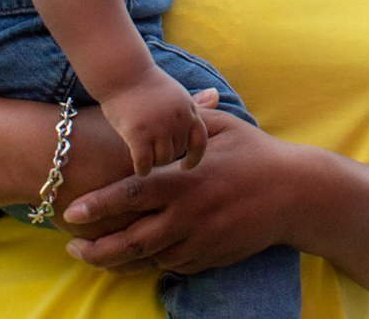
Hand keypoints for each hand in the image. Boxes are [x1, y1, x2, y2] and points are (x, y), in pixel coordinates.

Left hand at [63, 102, 298, 274]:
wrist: (297, 194)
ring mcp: (201, 240)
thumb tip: (167, 103)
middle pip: (132, 241)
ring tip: (95, 254)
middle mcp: (189, 215)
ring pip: (149, 258)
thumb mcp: (223, 128)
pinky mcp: (211, 257)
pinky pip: (173, 265)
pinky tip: (137, 256)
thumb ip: (189, 120)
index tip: (72, 212)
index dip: (98, 205)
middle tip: (73, 245)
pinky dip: (152, 262)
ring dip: (120, 260)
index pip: (132, 195)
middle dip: (97, 248)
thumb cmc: (258, 154)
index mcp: (186, 181)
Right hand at [100, 71, 208, 176]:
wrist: (122, 72)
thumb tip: (217, 95)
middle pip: (178, 152)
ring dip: (155, 163)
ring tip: (146, 160)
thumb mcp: (176, 91)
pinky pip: (145, 163)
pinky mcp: (139, 133)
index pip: (200, 141)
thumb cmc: (146, 83)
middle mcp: (177, 118)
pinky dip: (143, 169)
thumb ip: (194, 102)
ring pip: (163, 159)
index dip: (194, 157)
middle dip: (167, 156)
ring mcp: (159, 126)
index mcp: (188, 109)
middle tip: (154, 155)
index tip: (185, 166)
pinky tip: (139, 167)